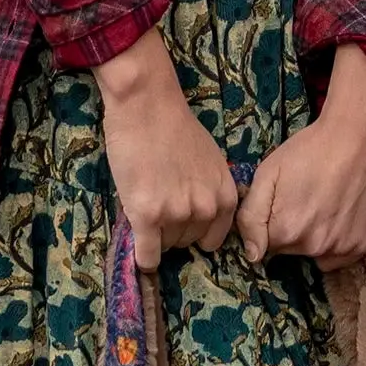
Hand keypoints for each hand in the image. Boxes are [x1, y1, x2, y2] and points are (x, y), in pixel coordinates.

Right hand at [95, 28, 237, 271]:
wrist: (147, 107)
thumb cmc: (177, 129)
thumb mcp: (211, 163)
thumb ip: (209, 192)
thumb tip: (199, 218)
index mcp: (225, 197)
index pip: (212, 239)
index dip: (194, 232)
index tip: (180, 224)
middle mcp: (206, 209)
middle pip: (187, 243)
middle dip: (172, 231)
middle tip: (157, 206)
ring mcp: (176, 213)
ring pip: (166, 246)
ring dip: (154, 235)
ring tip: (144, 207)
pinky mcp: (147, 214)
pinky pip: (147, 254)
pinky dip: (143, 258)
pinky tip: (140, 255)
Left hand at [236, 46, 365, 270]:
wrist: (360, 136)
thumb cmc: (309, 150)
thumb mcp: (268, 174)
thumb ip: (251, 217)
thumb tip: (252, 256)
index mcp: (286, 232)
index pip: (266, 245)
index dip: (272, 223)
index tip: (284, 201)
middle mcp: (314, 248)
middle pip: (292, 250)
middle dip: (293, 230)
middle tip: (306, 198)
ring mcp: (342, 249)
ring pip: (317, 254)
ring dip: (316, 238)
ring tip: (325, 205)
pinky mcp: (364, 245)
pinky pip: (341, 257)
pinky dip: (338, 242)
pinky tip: (341, 216)